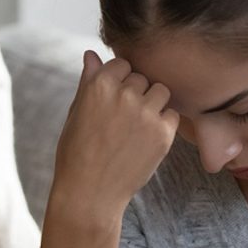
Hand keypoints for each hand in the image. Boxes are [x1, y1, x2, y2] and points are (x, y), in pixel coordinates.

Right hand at [50, 51, 178, 223]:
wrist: (90, 193)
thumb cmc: (77, 153)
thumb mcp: (76, 112)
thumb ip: (88, 80)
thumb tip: (91, 54)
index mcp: (98, 85)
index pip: (122, 64)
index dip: (119, 82)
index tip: (112, 102)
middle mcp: (123, 94)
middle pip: (142, 78)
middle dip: (136, 93)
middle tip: (122, 121)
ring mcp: (145, 113)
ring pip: (161, 92)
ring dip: (153, 104)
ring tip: (136, 128)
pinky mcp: (162, 133)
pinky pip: (172, 115)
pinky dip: (163, 124)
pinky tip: (145, 140)